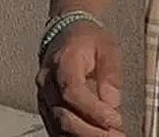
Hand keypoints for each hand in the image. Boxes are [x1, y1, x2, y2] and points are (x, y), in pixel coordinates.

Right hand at [35, 21, 124, 135]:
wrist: (65, 33)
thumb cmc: (88, 39)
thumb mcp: (107, 46)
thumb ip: (110, 73)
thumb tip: (112, 102)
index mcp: (63, 61)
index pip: (72, 92)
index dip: (93, 110)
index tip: (114, 120)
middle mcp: (47, 82)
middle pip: (63, 115)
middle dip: (91, 131)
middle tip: (116, 135)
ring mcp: (43, 97)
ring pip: (57, 126)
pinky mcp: (45, 108)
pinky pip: (56, 128)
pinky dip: (73, 136)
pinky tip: (93, 136)